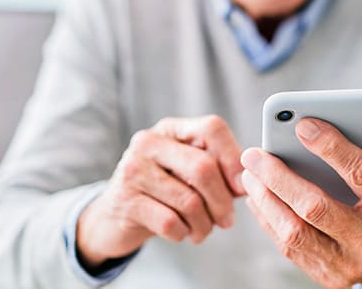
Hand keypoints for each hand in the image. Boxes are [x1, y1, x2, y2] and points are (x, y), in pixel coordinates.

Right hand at [76, 115, 245, 267]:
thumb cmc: (163, 191)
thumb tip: (247, 182)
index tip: (240, 186)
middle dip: (222, 200)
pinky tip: (182, 232)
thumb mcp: (187, 171)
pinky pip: (170, 222)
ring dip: (204, 224)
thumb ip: (218, 169)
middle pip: (203, 167)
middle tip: (227, 220)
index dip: (233, 158)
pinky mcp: (125, 201)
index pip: (212, 128)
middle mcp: (149, 142)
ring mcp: (133, 170)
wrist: (114, 215)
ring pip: (189, 200)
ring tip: (202, 230)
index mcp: (171, 129)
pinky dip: (183, 233)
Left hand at [241, 119, 361, 288]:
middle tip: (254, 153)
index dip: (330, 147)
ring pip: (295, 232)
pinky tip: (259, 197)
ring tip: (250, 174)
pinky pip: (290, 248)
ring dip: (266, 200)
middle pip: (316, 206)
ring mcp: (348, 264)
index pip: (360, 174)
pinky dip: (269, 221)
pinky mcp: (329, 277)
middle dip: (279, 176)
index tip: (302, 124)